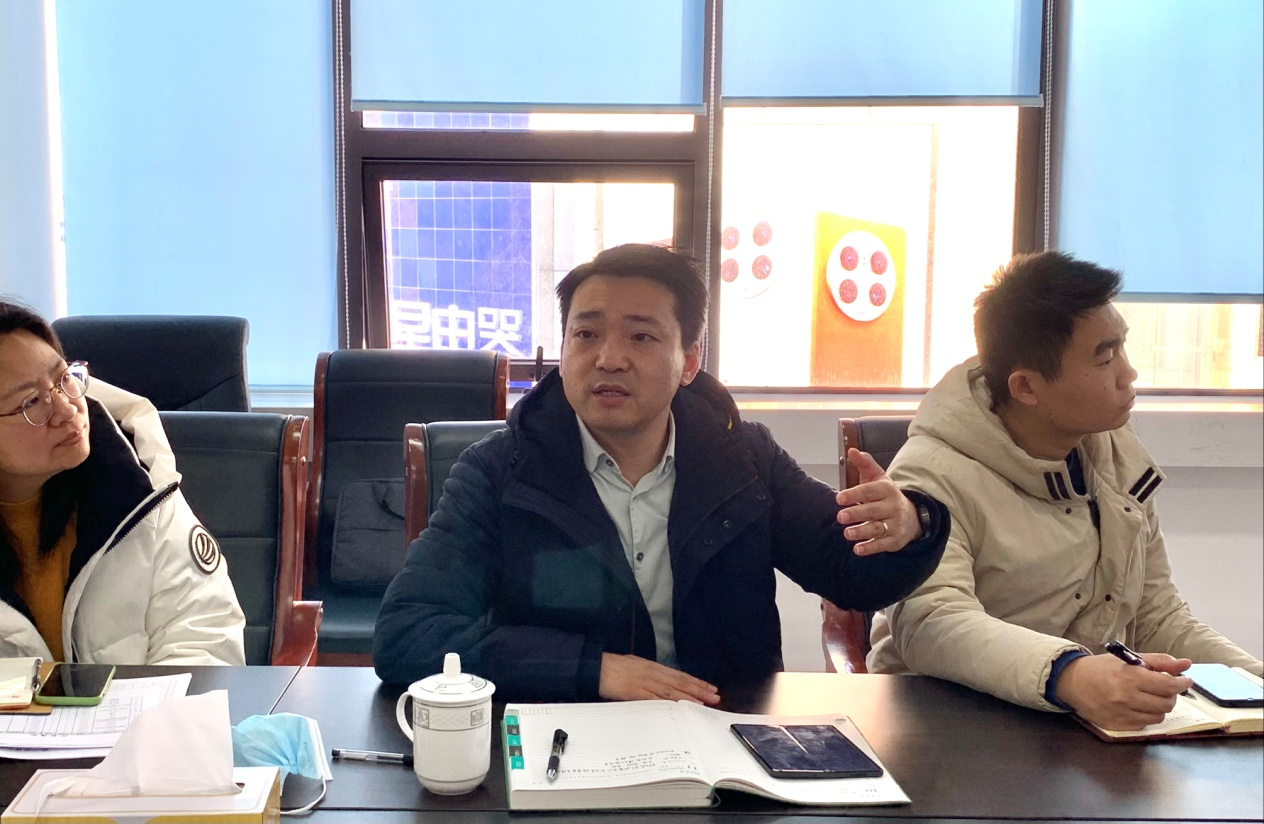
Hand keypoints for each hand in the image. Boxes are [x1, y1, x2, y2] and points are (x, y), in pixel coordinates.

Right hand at [598, 653, 719, 704]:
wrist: (595, 667)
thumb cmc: (613, 667)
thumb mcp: (635, 666)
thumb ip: (649, 675)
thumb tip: (662, 683)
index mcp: (653, 667)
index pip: (679, 675)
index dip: (696, 682)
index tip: (710, 688)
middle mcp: (652, 673)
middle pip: (680, 682)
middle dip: (699, 690)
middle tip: (715, 697)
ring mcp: (644, 682)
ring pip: (671, 691)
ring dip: (689, 697)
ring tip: (704, 702)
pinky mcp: (635, 691)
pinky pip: (655, 699)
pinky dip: (669, 704)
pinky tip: (679, 708)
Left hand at [835, 448, 920, 555]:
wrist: (912, 516)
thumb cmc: (885, 495)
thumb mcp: (877, 477)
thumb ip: (864, 464)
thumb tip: (851, 450)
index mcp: (887, 489)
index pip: (870, 491)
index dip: (855, 494)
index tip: (839, 498)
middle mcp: (893, 506)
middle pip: (874, 510)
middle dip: (857, 513)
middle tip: (840, 517)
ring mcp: (896, 524)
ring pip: (878, 528)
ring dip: (862, 531)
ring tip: (847, 533)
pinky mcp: (896, 540)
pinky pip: (883, 545)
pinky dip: (871, 548)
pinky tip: (857, 549)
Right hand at [1055, 652, 1192, 729]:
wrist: (1072, 682)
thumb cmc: (1101, 668)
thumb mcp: (1128, 659)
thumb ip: (1158, 661)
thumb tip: (1186, 664)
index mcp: (1129, 677)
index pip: (1167, 685)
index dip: (1181, 683)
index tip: (1186, 680)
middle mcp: (1126, 697)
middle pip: (1167, 703)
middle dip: (1170, 695)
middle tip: (1164, 688)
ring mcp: (1121, 714)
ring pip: (1159, 716)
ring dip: (1159, 707)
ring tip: (1150, 697)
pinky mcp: (1117, 726)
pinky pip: (1145, 725)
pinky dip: (1147, 716)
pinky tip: (1138, 706)